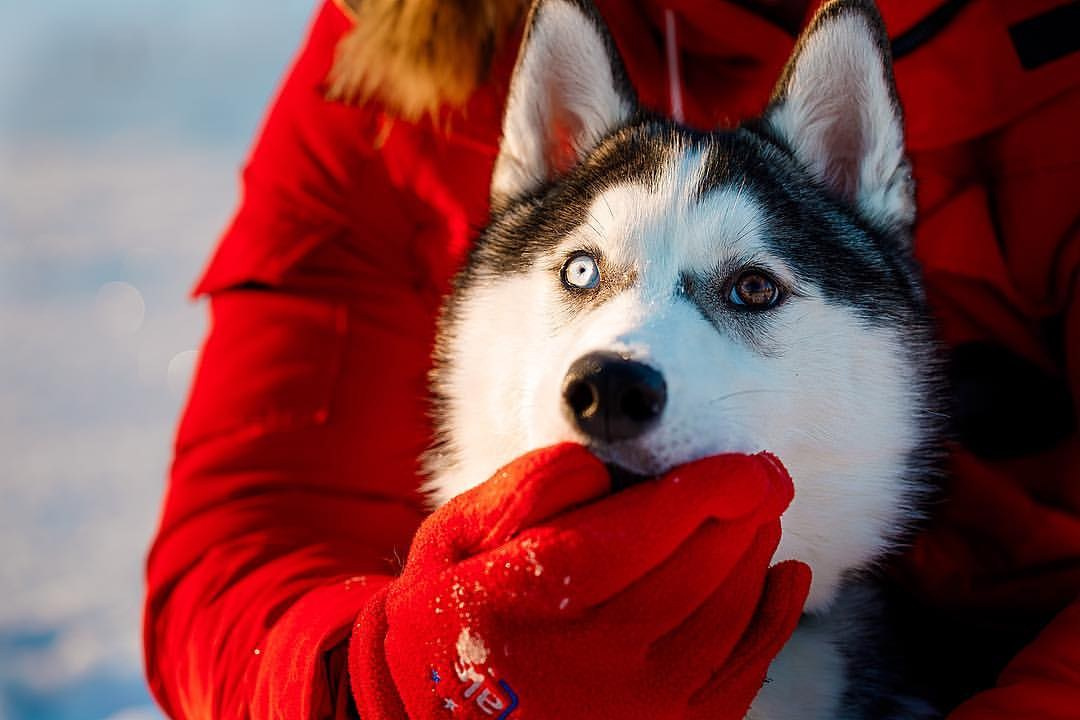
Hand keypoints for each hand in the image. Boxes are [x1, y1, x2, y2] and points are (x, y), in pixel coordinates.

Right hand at [350, 444, 809, 718]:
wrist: (435, 717)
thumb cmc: (448, 612)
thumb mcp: (453, 536)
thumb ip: (524, 492)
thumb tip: (606, 468)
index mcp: (526, 601)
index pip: (639, 534)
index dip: (706, 491)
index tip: (745, 463)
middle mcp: (588, 664)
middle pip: (695, 573)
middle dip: (742, 513)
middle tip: (762, 476)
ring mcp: (634, 708)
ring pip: (724, 617)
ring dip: (753, 554)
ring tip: (756, 514)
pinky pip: (740, 673)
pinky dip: (772, 619)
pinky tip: (783, 575)